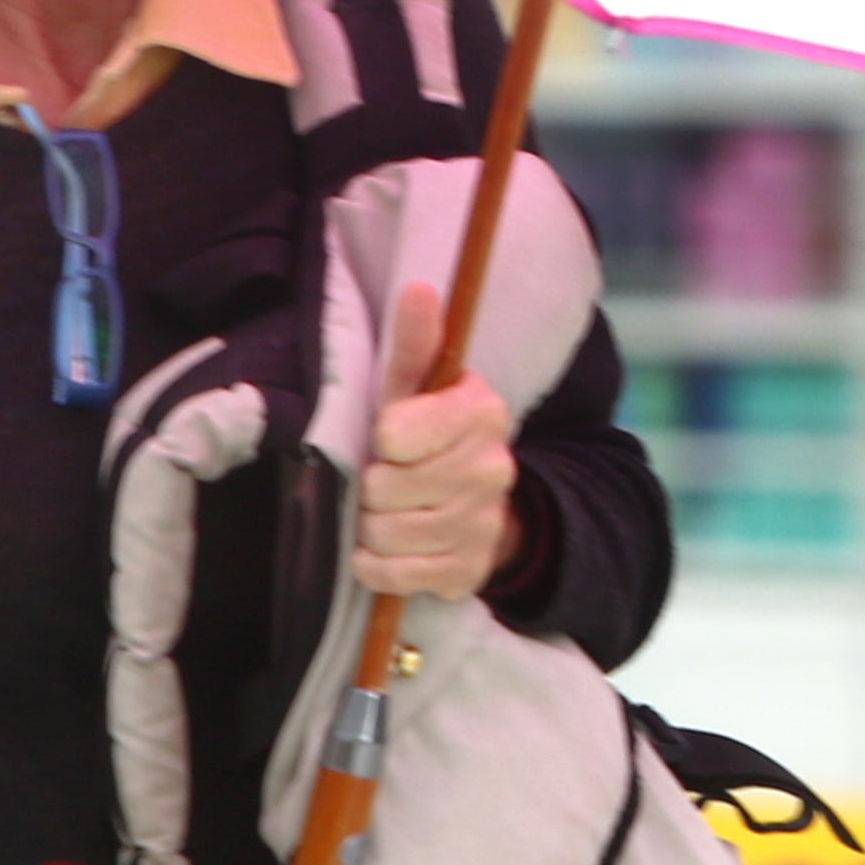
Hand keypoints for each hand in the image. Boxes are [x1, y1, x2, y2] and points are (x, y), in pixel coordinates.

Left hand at [352, 281, 519, 600]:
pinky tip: (387, 548)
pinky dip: (377, 566)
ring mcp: (484, 523)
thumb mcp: (417, 387)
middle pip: (384, 488)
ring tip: (386, 513)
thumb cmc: (428, 435)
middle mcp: (493, 468)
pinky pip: (396, 575)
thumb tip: (419, 289)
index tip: (393, 439)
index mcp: (482, 412)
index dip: (382, 440)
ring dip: (371, 527)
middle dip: (371, 488)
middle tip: (383, 480)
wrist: (477, 502)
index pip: (394, 435)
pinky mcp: (468, 570)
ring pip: (386, 534)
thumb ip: (416, 343)